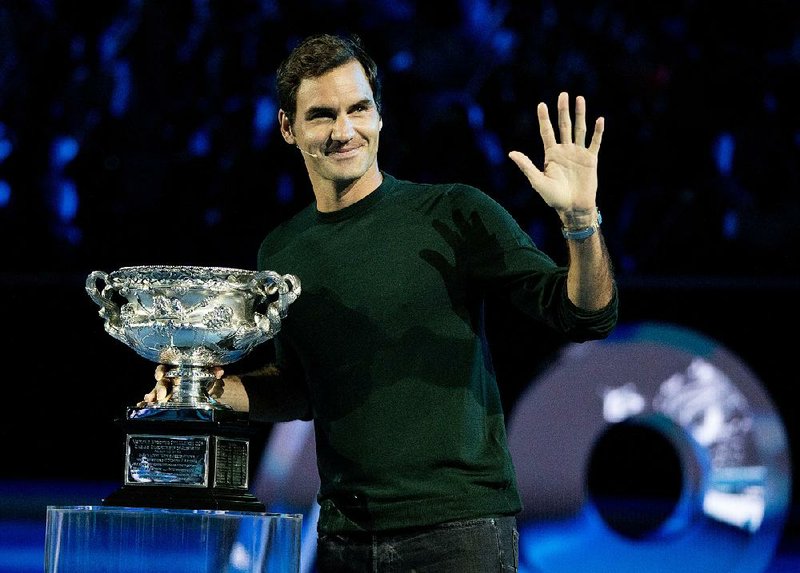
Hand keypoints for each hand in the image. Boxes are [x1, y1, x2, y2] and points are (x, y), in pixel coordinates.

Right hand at [136, 365, 224, 406]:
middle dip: (159, 388)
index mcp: (176, 369)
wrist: (207, 388)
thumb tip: (219, 372)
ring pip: (156, 392)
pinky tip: (142, 406)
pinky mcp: (167, 400)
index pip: (165, 367)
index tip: (161, 375)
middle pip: (161, 382)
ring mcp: (167, 390)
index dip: (161, 371)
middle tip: (162, 395)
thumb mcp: (208, 372)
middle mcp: (169, 379)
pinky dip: (147, 404)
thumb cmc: (204, 376)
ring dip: (152, 396)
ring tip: (149, 401)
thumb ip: (213, 370)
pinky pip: (155, 401)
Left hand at [508, 91, 602, 217]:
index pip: (547, 132)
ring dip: (580, 114)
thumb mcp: (537, 181)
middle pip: (563, 126)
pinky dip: (597, 132)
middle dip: (563, 110)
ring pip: (579, 129)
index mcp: (551, 154)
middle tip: (563, 94)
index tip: (541, 104)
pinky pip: (595, 143)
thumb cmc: (554, 198)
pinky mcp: (591, 160)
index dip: (544, 118)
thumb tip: (511, 153)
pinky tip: (599, 120)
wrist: (573, 208)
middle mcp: (564, 150)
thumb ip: (526, 166)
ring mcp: (578, 154)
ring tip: (579, 98)